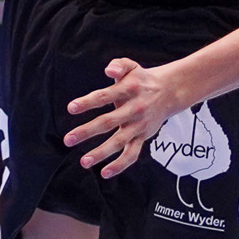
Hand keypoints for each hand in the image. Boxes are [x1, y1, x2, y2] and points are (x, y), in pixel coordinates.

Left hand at [65, 57, 186, 178]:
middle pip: (108, 122)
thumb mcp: (131, 67)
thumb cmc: (142, 79)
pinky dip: (120, 165)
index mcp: (129, 90)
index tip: (71, 108)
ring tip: (84, 162)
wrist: (170, 91)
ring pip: (119, 142)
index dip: (88, 102)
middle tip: (68, 140)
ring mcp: (139, 125)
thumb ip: (119, 65)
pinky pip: (132, 154)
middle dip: (87, 131)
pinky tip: (104, 173)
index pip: (104, 96)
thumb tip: (108, 71)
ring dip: (101, 153)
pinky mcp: (143, 137)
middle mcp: (134, 109)